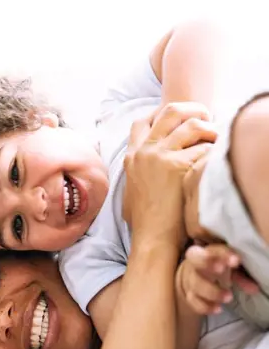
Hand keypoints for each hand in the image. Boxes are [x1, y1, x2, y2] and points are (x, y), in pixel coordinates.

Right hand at [123, 103, 216, 248]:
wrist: (151, 238)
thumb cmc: (146, 221)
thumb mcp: (131, 190)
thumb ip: (138, 170)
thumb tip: (150, 161)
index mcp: (132, 156)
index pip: (143, 120)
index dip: (162, 113)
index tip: (180, 117)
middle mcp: (144, 151)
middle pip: (170, 111)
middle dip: (193, 110)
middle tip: (207, 119)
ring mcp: (160, 157)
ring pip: (192, 124)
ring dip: (210, 128)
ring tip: (217, 139)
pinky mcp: (177, 167)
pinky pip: (204, 148)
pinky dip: (214, 152)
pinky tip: (215, 162)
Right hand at [177, 243, 259, 314]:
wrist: (193, 276)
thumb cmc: (215, 268)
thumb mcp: (228, 268)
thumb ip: (241, 276)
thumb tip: (254, 288)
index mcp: (206, 252)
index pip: (213, 250)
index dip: (223, 254)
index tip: (236, 261)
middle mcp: (194, 264)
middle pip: (196, 260)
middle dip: (208, 263)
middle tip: (222, 269)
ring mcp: (190, 280)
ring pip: (196, 284)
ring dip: (212, 291)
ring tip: (228, 297)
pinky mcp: (189, 295)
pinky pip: (194, 301)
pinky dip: (205, 306)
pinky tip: (218, 309)